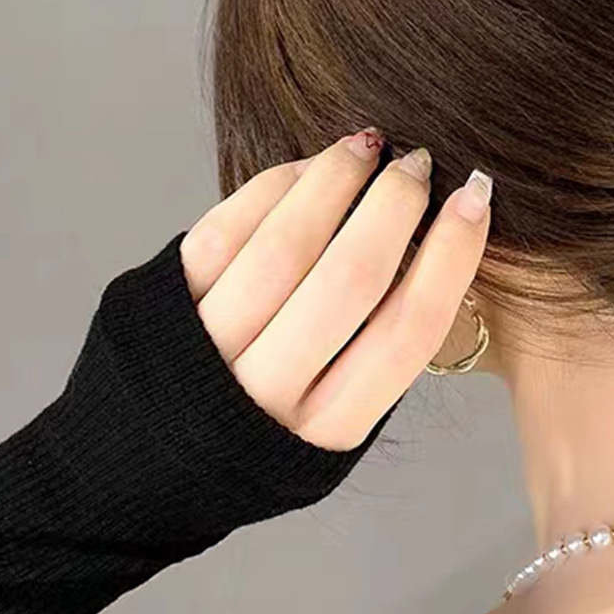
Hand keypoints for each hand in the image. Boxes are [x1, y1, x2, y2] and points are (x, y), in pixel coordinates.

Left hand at [177, 130, 491, 451]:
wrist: (136, 467)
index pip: (408, 332)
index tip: (476, 200)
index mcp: (327, 433)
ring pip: (287, 248)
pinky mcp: (161, 307)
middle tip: (420, 165)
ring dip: (337, 183)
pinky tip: (310, 168)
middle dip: (396, 207)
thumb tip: (430, 238)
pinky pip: (225, 232)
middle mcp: (266, 397)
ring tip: (368, 146)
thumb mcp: (332, 417)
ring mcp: (207, 351)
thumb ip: (376, 348)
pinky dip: (276, 188)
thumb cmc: (259, 429)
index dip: (451, 257)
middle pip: (352, 280)